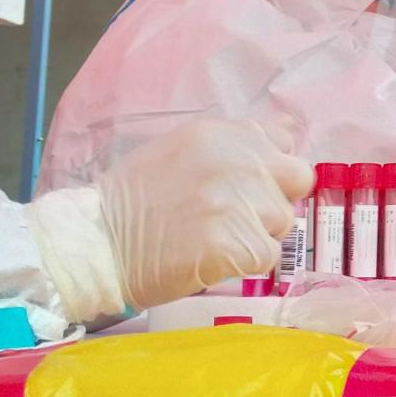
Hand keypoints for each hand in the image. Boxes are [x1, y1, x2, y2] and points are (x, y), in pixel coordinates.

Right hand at [29, 118, 314, 318]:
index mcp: (224, 133)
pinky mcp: (237, 244)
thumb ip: (233, 144)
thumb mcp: (183, 149)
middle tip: (239, 217)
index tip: (250, 183)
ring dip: (259, 233)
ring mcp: (240, 203)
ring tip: (216, 238)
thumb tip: (285, 133)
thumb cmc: (136, 200)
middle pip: (297, 179)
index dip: (272, 166)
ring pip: (283, 222)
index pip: (283, 139)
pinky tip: (214, 258)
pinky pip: (268, 256)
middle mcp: (238, 161)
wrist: (98, 243)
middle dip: (276, 198)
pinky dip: (246, 263)